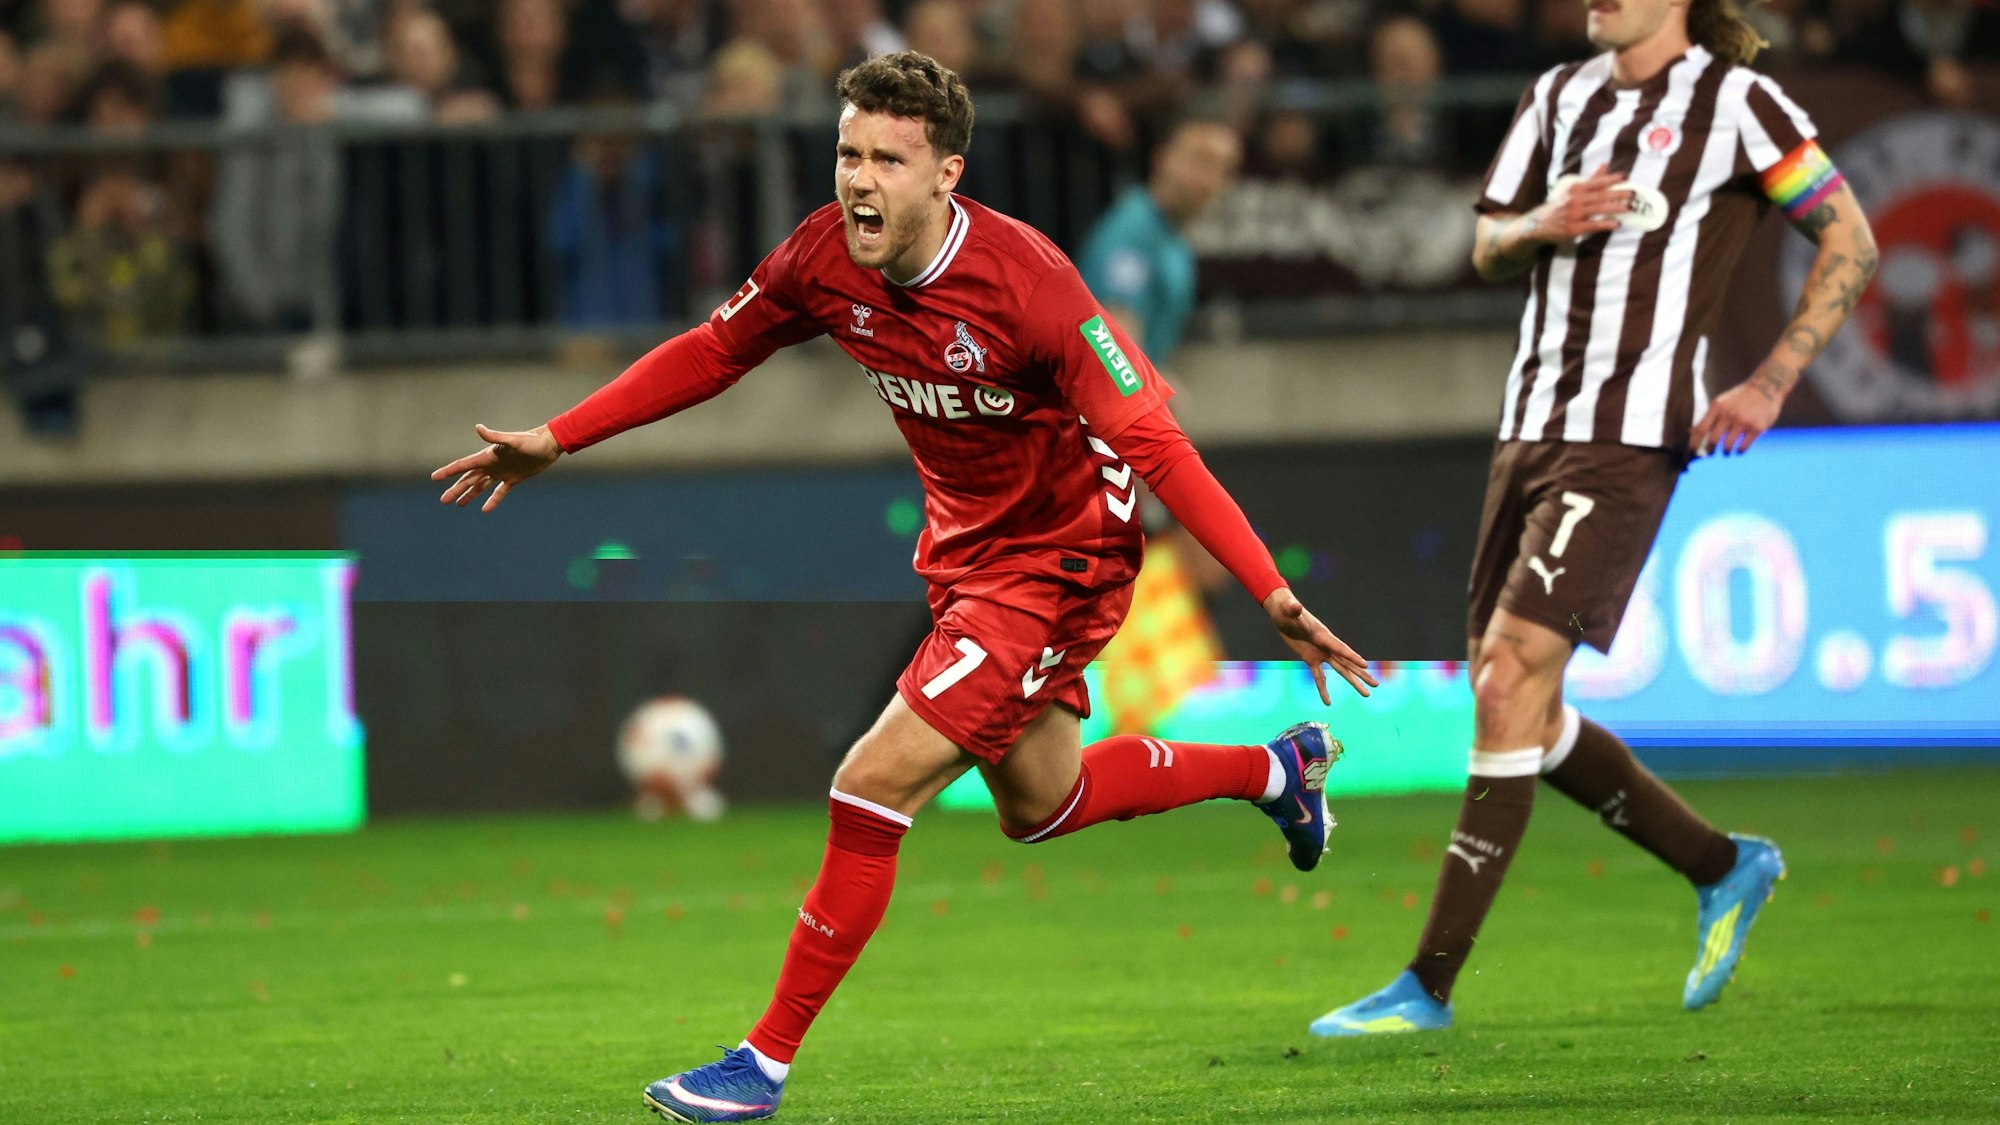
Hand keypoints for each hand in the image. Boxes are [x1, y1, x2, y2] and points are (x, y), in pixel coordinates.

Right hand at [430, 423, 561, 511]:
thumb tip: (478, 427)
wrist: (548, 445)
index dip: (448, 471)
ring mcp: (501, 472)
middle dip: (455, 489)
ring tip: (458, 504)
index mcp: (488, 456)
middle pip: (469, 479)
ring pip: (480, 486)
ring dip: (469, 495)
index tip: (434, 477)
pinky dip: (492, 501)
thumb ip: (494, 437)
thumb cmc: (531, 440)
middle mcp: (491, 465)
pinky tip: (485, 509)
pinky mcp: (513, 479)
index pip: (463, 465)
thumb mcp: (513, 440)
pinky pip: (499, 492)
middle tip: (443, 500)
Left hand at [1263, 587, 1377, 703]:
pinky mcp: (1310, 658)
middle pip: (1347, 662)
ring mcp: (1320, 653)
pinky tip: (1328, 702)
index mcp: (1322, 635)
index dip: (1352, 657)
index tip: (1365, 665)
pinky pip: (1319, 676)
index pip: (1340, 648)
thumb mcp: (1288, 609)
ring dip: (1352, 681)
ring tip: (1366, 694)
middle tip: (1375, 685)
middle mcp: (1325, 645)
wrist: (1283, 611)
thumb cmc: (1286, 608)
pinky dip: (1323, 689)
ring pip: (1340, 670)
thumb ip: (1293, 610)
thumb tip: (1295, 607)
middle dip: (1361, 674)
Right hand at [1528, 164, 1627, 242]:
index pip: (1596, 182)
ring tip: (1628, 207)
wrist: (1537, 224)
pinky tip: (1616, 223)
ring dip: (1615, 208)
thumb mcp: (1573, 191)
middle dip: (1617, 193)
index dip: (1611, 179)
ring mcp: (1574, 214)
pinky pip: (1593, 225)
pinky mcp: (1574, 228)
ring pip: (1598, 209)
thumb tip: (1605, 165)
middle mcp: (1574, 200)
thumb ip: (1591, 179)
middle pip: (1600, 195)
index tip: (1625, 176)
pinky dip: (1606, 224)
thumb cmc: (1559, 206)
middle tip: (1632, 193)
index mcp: (1575, 189)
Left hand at [1690, 362, 1790, 456]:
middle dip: (1709, 450)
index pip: (1701, 429)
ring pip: (1728, 445)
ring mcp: (1744, 421)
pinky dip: (1739, 451)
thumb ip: (1709, 417)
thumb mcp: (1722, 402)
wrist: (1766, 387)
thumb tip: (1691, 431)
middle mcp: (1729, 414)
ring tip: (1726, 452)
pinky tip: (1739, 450)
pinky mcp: (1757, 428)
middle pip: (1713, 439)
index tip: (1692, 450)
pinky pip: (1744, 446)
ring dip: (1725, 451)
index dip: (1695, 442)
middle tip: (1710, 453)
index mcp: (1718, 407)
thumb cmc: (1740, 397)